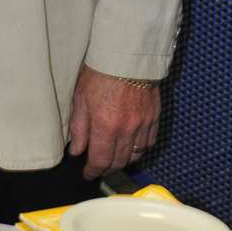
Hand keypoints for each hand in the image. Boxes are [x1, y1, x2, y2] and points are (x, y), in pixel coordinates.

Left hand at [67, 64, 160, 181]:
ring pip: (135, 155)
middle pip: (118, 162)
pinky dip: (140, 149)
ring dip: (123, 161)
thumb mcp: (80, 98)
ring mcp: (143, 124)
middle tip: (99, 168)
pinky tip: (132, 146)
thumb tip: (77, 151)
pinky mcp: (154, 117)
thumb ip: (78, 128)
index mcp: (105, 126)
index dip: (93, 171)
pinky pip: (149, 142)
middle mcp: (126, 130)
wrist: (127, 57)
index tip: (88, 174)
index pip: (100, 160)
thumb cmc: (100, 73)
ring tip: (114, 159)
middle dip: (107, 168)